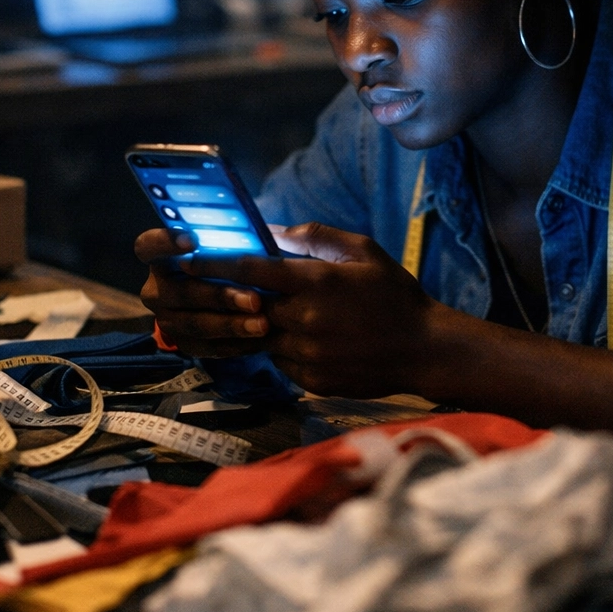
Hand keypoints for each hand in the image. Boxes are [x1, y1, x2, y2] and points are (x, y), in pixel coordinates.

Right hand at [134, 228, 269, 357]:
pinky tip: (260, 339)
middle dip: (220, 296)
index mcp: (162, 256)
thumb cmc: (230, 261)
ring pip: (195, 323)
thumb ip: (240, 240)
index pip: (148, 246)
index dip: (165, 242)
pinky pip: (207, 347)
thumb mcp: (234, 246)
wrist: (227, 299)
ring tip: (262, 324)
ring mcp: (166, 318)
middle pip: (182, 292)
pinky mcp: (183, 342)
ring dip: (230, 324)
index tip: (192, 241)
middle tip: (254, 299)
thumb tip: (269, 237)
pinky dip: (235, 344)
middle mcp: (156, 288)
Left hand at [180, 223, 439, 397]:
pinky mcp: (310, 380)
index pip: (249, 270)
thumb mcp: (363, 251)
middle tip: (221, 289)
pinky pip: (281, 362)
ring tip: (275, 315)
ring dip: (260, 326)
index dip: (214, 263)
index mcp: (315, 282)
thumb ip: (316, 237)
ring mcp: (305, 354)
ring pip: (261, 337)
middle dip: (233, 298)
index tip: (188, 259)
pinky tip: (305, 341)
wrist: (424, 350)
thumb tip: (275, 231)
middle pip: (247, 306)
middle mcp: (303, 319)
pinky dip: (283, 349)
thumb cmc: (395, 294)